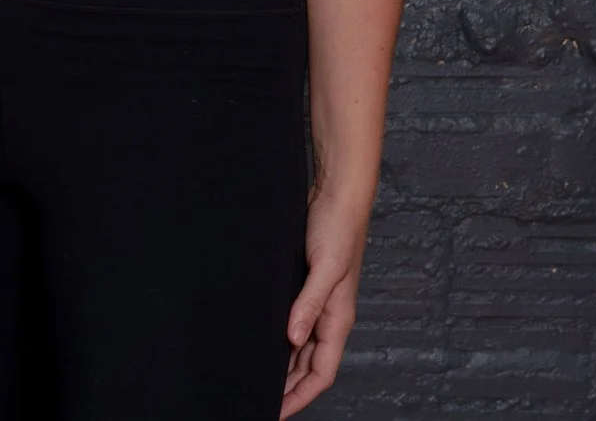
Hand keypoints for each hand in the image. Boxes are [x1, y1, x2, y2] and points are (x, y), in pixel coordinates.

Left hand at [281, 183, 371, 416]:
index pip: (321, 373)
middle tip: (258, 400)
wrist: (336, 196)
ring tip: (256, 379)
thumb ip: (309, 304)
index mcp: (339, 319)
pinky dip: (280, 340)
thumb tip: (293, 339)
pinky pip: (293, 324)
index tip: (276, 411)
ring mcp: (317, 303)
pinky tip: (261, 341)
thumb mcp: (325, 268)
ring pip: (300, 348)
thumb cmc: (337, 229)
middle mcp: (329, 316)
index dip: (300, 396)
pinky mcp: (305, 287)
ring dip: (283, 366)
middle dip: (288, 388)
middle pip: (309, 366)